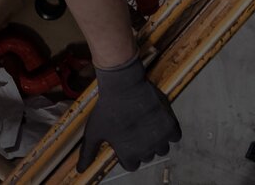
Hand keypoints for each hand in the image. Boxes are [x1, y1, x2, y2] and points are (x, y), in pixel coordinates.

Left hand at [75, 56, 180, 172]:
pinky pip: (175, 137)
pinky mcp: (170, 125)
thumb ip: (88, 153)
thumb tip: (79, 169)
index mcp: (128, 154)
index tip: (125, 141)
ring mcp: (160, 138)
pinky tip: (159, 122)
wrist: (124, 85)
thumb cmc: (107, 108)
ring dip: (156, 141)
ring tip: (147, 126)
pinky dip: (170, 132)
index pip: (131, 165)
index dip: (127, 154)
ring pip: (162, 149)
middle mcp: (146, 150)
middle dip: (141, 146)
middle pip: (147, 156)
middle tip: (134, 130)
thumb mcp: (94, 132)